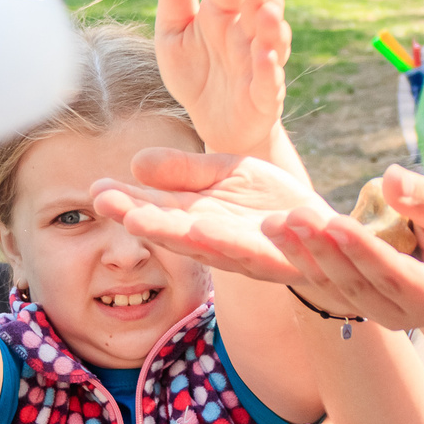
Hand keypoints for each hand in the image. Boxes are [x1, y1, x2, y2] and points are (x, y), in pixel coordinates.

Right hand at [88, 147, 332, 286]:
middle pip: (177, 234)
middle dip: (148, 222)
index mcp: (197, 219)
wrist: (326, 232)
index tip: (97, 190)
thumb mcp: (224, 174)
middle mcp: (217, 243)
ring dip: (197, 238)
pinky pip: (275, 253)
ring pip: (220, 249)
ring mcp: (251, 255)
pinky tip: (260, 225)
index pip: (154, 211)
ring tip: (174, 224)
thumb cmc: (269, 203)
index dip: (126, 203)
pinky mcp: (287, 260)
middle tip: (114, 209)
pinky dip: (267, 242)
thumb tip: (136, 163)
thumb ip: (185, 171)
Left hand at [153, 0, 293, 161]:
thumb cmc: (195, 71)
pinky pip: (271, 83)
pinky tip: (265, 57)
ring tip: (266, 13)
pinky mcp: (264, 97)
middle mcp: (246, 35)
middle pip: (259, 9)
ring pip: (273, 42)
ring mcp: (259, 65)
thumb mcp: (173, 29)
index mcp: (223, 14)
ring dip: (272, 28)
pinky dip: (270, 70)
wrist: (209, 123)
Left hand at [255, 170, 423, 332]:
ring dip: (301, 255)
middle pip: (358, 284)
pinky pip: (324, 284)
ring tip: (274, 223)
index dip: (365, 250)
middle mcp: (405, 316)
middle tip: (296, 216)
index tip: (336, 222)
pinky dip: (299, 258)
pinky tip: (277, 233)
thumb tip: (391, 178)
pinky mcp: (355, 306)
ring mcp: (377, 316)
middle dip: (324, 250)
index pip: (395, 275)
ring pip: (334, 288)